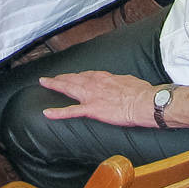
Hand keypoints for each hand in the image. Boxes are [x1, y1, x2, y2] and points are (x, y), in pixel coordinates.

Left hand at [39, 71, 154, 126]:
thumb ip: (119, 83)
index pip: (86, 75)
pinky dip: (58, 112)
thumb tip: (119, 84)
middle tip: (50, 78)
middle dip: (61, 78)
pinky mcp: (91, 109)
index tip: (72, 76)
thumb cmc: (140, 92)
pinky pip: (71, 111)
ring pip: (68, 88)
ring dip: (55, 85)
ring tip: (45, 83)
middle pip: (73, 78)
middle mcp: (94, 83)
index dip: (77, 76)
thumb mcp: (128, 82)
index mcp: (104, 77)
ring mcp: (91, 96)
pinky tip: (47, 112)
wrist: (143, 102)